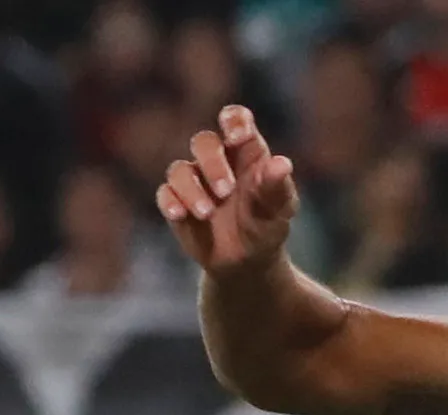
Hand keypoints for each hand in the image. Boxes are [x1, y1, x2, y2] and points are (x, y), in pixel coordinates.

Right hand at [156, 105, 299, 273]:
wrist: (249, 261)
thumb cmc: (267, 225)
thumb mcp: (279, 209)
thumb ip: (276, 186)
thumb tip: (282, 163)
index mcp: (245, 152)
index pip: (235, 119)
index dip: (234, 121)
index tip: (237, 137)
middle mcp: (217, 160)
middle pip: (204, 142)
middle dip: (212, 163)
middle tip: (226, 192)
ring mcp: (194, 180)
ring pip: (180, 169)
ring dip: (192, 189)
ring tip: (208, 213)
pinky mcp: (177, 201)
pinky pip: (165, 193)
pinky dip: (171, 201)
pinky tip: (180, 214)